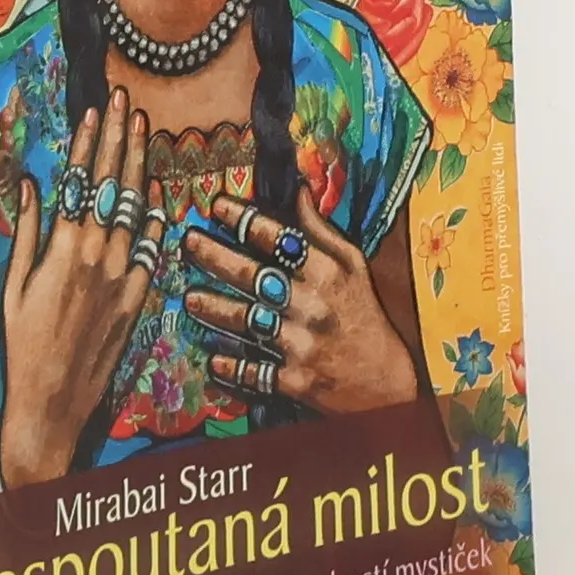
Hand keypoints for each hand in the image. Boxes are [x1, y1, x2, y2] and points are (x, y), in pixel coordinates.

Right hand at [0, 86, 167, 487]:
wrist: (52, 401)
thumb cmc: (23, 345)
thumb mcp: (14, 286)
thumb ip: (27, 233)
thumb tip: (30, 186)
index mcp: (62, 249)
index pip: (81, 182)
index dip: (89, 143)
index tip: (95, 110)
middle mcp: (96, 256)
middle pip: (114, 185)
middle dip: (119, 138)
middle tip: (125, 102)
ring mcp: (121, 277)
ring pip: (137, 210)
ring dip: (140, 167)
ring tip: (143, 131)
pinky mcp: (137, 299)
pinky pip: (151, 251)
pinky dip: (156, 221)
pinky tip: (162, 195)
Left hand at [184, 189, 418, 414]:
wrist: (386, 382)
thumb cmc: (364, 315)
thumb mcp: (354, 267)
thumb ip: (322, 231)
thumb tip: (300, 192)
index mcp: (327, 274)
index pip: (280, 239)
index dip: (245, 220)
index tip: (216, 204)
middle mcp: (312, 305)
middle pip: (255, 277)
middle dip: (216, 256)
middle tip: (188, 242)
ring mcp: (302, 344)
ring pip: (248, 322)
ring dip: (215, 309)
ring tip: (190, 298)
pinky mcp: (295, 380)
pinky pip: (255, 371)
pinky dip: (233, 367)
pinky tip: (213, 360)